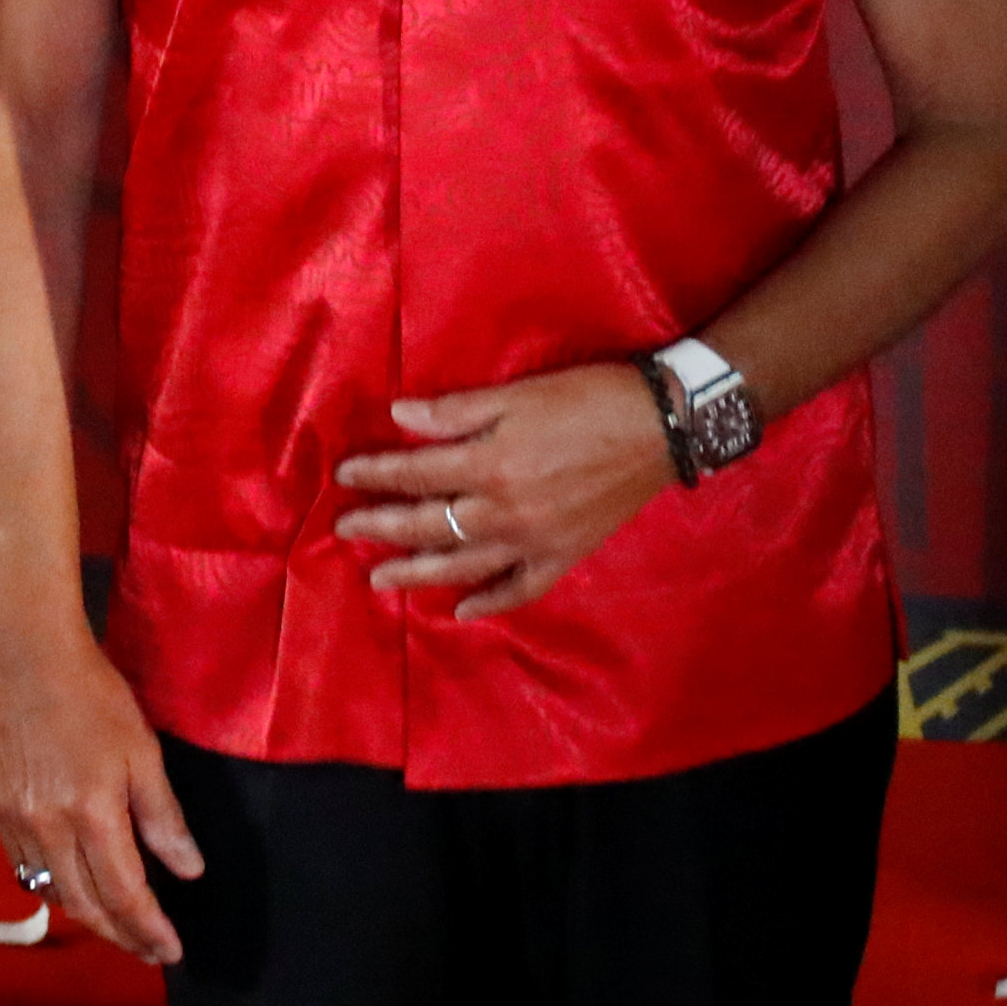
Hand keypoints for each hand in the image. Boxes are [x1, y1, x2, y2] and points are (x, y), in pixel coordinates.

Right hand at [0, 628, 199, 963]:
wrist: (30, 659)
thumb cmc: (95, 698)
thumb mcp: (144, 752)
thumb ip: (163, 817)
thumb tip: (189, 870)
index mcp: (91, 812)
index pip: (124, 893)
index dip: (149, 929)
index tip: (171, 949)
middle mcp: (48, 826)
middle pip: (86, 905)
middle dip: (121, 935)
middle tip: (149, 947)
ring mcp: (17, 819)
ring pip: (53, 891)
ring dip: (89, 915)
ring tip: (118, 923)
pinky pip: (25, 867)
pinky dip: (54, 886)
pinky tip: (74, 883)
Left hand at [333, 362, 675, 618]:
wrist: (662, 427)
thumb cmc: (585, 399)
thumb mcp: (515, 395)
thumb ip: (454, 412)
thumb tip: (398, 416)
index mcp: (489, 466)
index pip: (415, 474)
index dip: (375, 475)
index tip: (344, 477)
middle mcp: (506, 512)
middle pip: (429, 525)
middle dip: (382, 527)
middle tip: (345, 531)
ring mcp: (535, 541)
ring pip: (464, 565)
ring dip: (418, 573)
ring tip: (381, 579)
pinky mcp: (565, 556)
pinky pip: (520, 589)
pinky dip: (489, 602)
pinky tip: (461, 610)